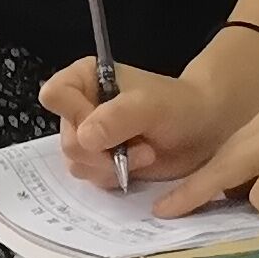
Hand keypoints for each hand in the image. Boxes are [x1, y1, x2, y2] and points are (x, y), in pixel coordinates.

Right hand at [40, 57, 246, 193]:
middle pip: (66, 138)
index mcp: (84, 79)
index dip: (75, 115)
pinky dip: (114, 177)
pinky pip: (91, 178)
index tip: (106, 124)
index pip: (55, 96)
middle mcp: (80, 106)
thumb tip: (84, 138)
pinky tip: (138, 167)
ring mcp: (89, 136)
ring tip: (144, 155)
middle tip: (140, 147)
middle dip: (104, 151)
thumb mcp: (150, 105)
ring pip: (77, 163)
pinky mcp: (100, 161)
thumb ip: (117, 117)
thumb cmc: (178, 106)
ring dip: (112, 166)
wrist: (203, 130)